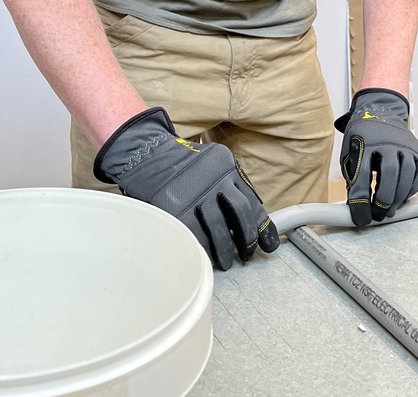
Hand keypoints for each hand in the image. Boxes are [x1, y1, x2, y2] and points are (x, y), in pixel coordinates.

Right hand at [94, 107, 279, 269]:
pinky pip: (196, 235)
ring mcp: (196, 194)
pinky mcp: (177, 209)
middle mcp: (215, 179)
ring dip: (226, 250)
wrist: (148, 156)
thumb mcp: (213, 163)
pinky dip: (203, 249)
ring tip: (227, 262)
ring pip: (220, 228)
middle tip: (247, 255)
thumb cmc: (183, 165)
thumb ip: (230, 183)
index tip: (269, 245)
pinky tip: (206, 257)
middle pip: (241, 214)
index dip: (262, 227)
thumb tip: (251, 214)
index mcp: (227, 167)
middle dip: (247, 239)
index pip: (252, 201)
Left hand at [334, 88, 417, 226]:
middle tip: (379, 215)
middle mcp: (387, 141)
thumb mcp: (350, 155)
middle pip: (389, 173)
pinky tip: (403, 197)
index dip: (361, 201)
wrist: (381, 115)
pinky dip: (412, 190)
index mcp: (364, 142)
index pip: (361, 175)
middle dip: (384, 200)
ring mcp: (406, 144)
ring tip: (390, 210)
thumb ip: (353, 179)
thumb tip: (357, 210)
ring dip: (399, 198)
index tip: (361, 219)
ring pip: (407, 174)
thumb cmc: (362, 140)